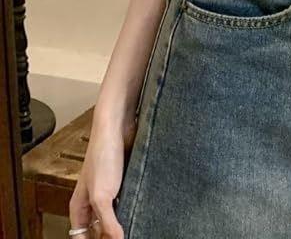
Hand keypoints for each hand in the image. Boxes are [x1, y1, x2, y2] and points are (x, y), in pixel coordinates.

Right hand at [68, 118, 133, 238]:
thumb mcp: (101, 195)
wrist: (118, 126)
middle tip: (130, 235)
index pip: (82, 237)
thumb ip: (107, 222)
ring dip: (127, 220)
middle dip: (112, 235)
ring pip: (118, 214)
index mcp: (80, 208)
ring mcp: (111, 190)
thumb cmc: (103, 156)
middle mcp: (94, 201)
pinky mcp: (126, 180)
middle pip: (100, 229)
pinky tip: (147, 211)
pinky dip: (137, 206)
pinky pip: (131, 199)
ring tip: (141, 227)